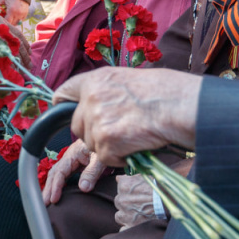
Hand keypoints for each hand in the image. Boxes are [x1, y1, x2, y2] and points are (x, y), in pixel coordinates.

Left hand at [0, 0, 29, 25]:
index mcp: (12, 10)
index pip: (6, 21)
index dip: (2, 22)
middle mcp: (18, 13)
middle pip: (11, 24)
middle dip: (7, 22)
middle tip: (3, 18)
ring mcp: (23, 14)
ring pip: (16, 23)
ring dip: (12, 22)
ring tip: (8, 16)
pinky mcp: (26, 13)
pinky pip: (20, 20)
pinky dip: (16, 20)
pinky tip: (13, 15)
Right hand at [42, 138, 106, 204]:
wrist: (106, 139)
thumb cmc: (103, 147)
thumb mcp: (100, 159)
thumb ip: (92, 172)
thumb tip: (83, 188)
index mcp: (72, 155)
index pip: (60, 172)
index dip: (56, 186)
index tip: (54, 199)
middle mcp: (68, 158)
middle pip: (54, 174)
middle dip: (48, 189)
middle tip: (44, 204)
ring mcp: (71, 161)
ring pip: (57, 175)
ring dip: (51, 187)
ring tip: (47, 201)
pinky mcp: (75, 165)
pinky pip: (63, 176)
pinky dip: (58, 184)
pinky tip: (57, 193)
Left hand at [53, 67, 200, 166]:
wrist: (178, 106)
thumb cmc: (165, 93)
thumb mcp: (128, 79)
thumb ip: (108, 91)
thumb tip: (99, 103)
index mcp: (97, 80)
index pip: (65, 91)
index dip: (61, 103)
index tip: (60, 108)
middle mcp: (91, 98)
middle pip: (77, 126)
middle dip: (93, 133)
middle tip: (118, 132)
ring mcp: (97, 120)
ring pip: (92, 144)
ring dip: (110, 147)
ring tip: (134, 136)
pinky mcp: (106, 141)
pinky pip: (105, 158)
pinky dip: (120, 158)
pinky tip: (136, 146)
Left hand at [114, 158, 193, 229]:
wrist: (170, 203)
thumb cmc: (159, 189)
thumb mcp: (145, 177)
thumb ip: (129, 177)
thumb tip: (118, 178)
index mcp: (124, 186)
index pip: (120, 188)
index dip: (128, 192)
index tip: (136, 194)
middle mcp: (121, 200)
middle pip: (119, 202)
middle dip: (127, 204)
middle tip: (139, 205)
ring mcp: (124, 215)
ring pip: (119, 216)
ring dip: (126, 216)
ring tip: (139, 215)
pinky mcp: (130, 227)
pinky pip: (123, 229)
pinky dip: (127, 228)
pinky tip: (135, 225)